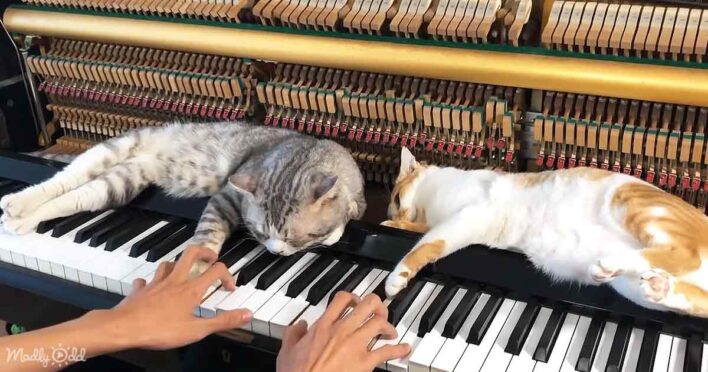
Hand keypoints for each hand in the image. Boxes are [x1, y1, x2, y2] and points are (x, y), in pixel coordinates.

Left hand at [105, 246, 251, 349]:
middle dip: (204, 252)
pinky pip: (145, 280)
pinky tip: (151, 287)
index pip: (216, 270)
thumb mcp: (197, 330)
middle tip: (211, 258)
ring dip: (178, 265)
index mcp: (191, 290)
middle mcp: (174, 281)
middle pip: (191, 253)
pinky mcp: (140, 291)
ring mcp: (156, 283)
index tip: (228, 287)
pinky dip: (150, 281)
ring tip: (183, 271)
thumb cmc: (159, 330)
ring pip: (168, 263)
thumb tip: (246, 314)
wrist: (124, 328)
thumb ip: (223, 321)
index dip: (227, 275)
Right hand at [276, 292, 410, 371]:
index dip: (353, 297)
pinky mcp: (364, 362)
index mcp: (323, 326)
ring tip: (388, 332)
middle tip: (378, 313)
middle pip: (367, 304)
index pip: (342, 299)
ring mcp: (355, 345)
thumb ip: (292, 334)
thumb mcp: (286, 351)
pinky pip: (386, 351)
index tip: (356, 302)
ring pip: (379, 323)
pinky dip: (399, 349)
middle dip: (376, 306)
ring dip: (387, 325)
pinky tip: (404, 349)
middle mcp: (341, 330)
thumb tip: (299, 325)